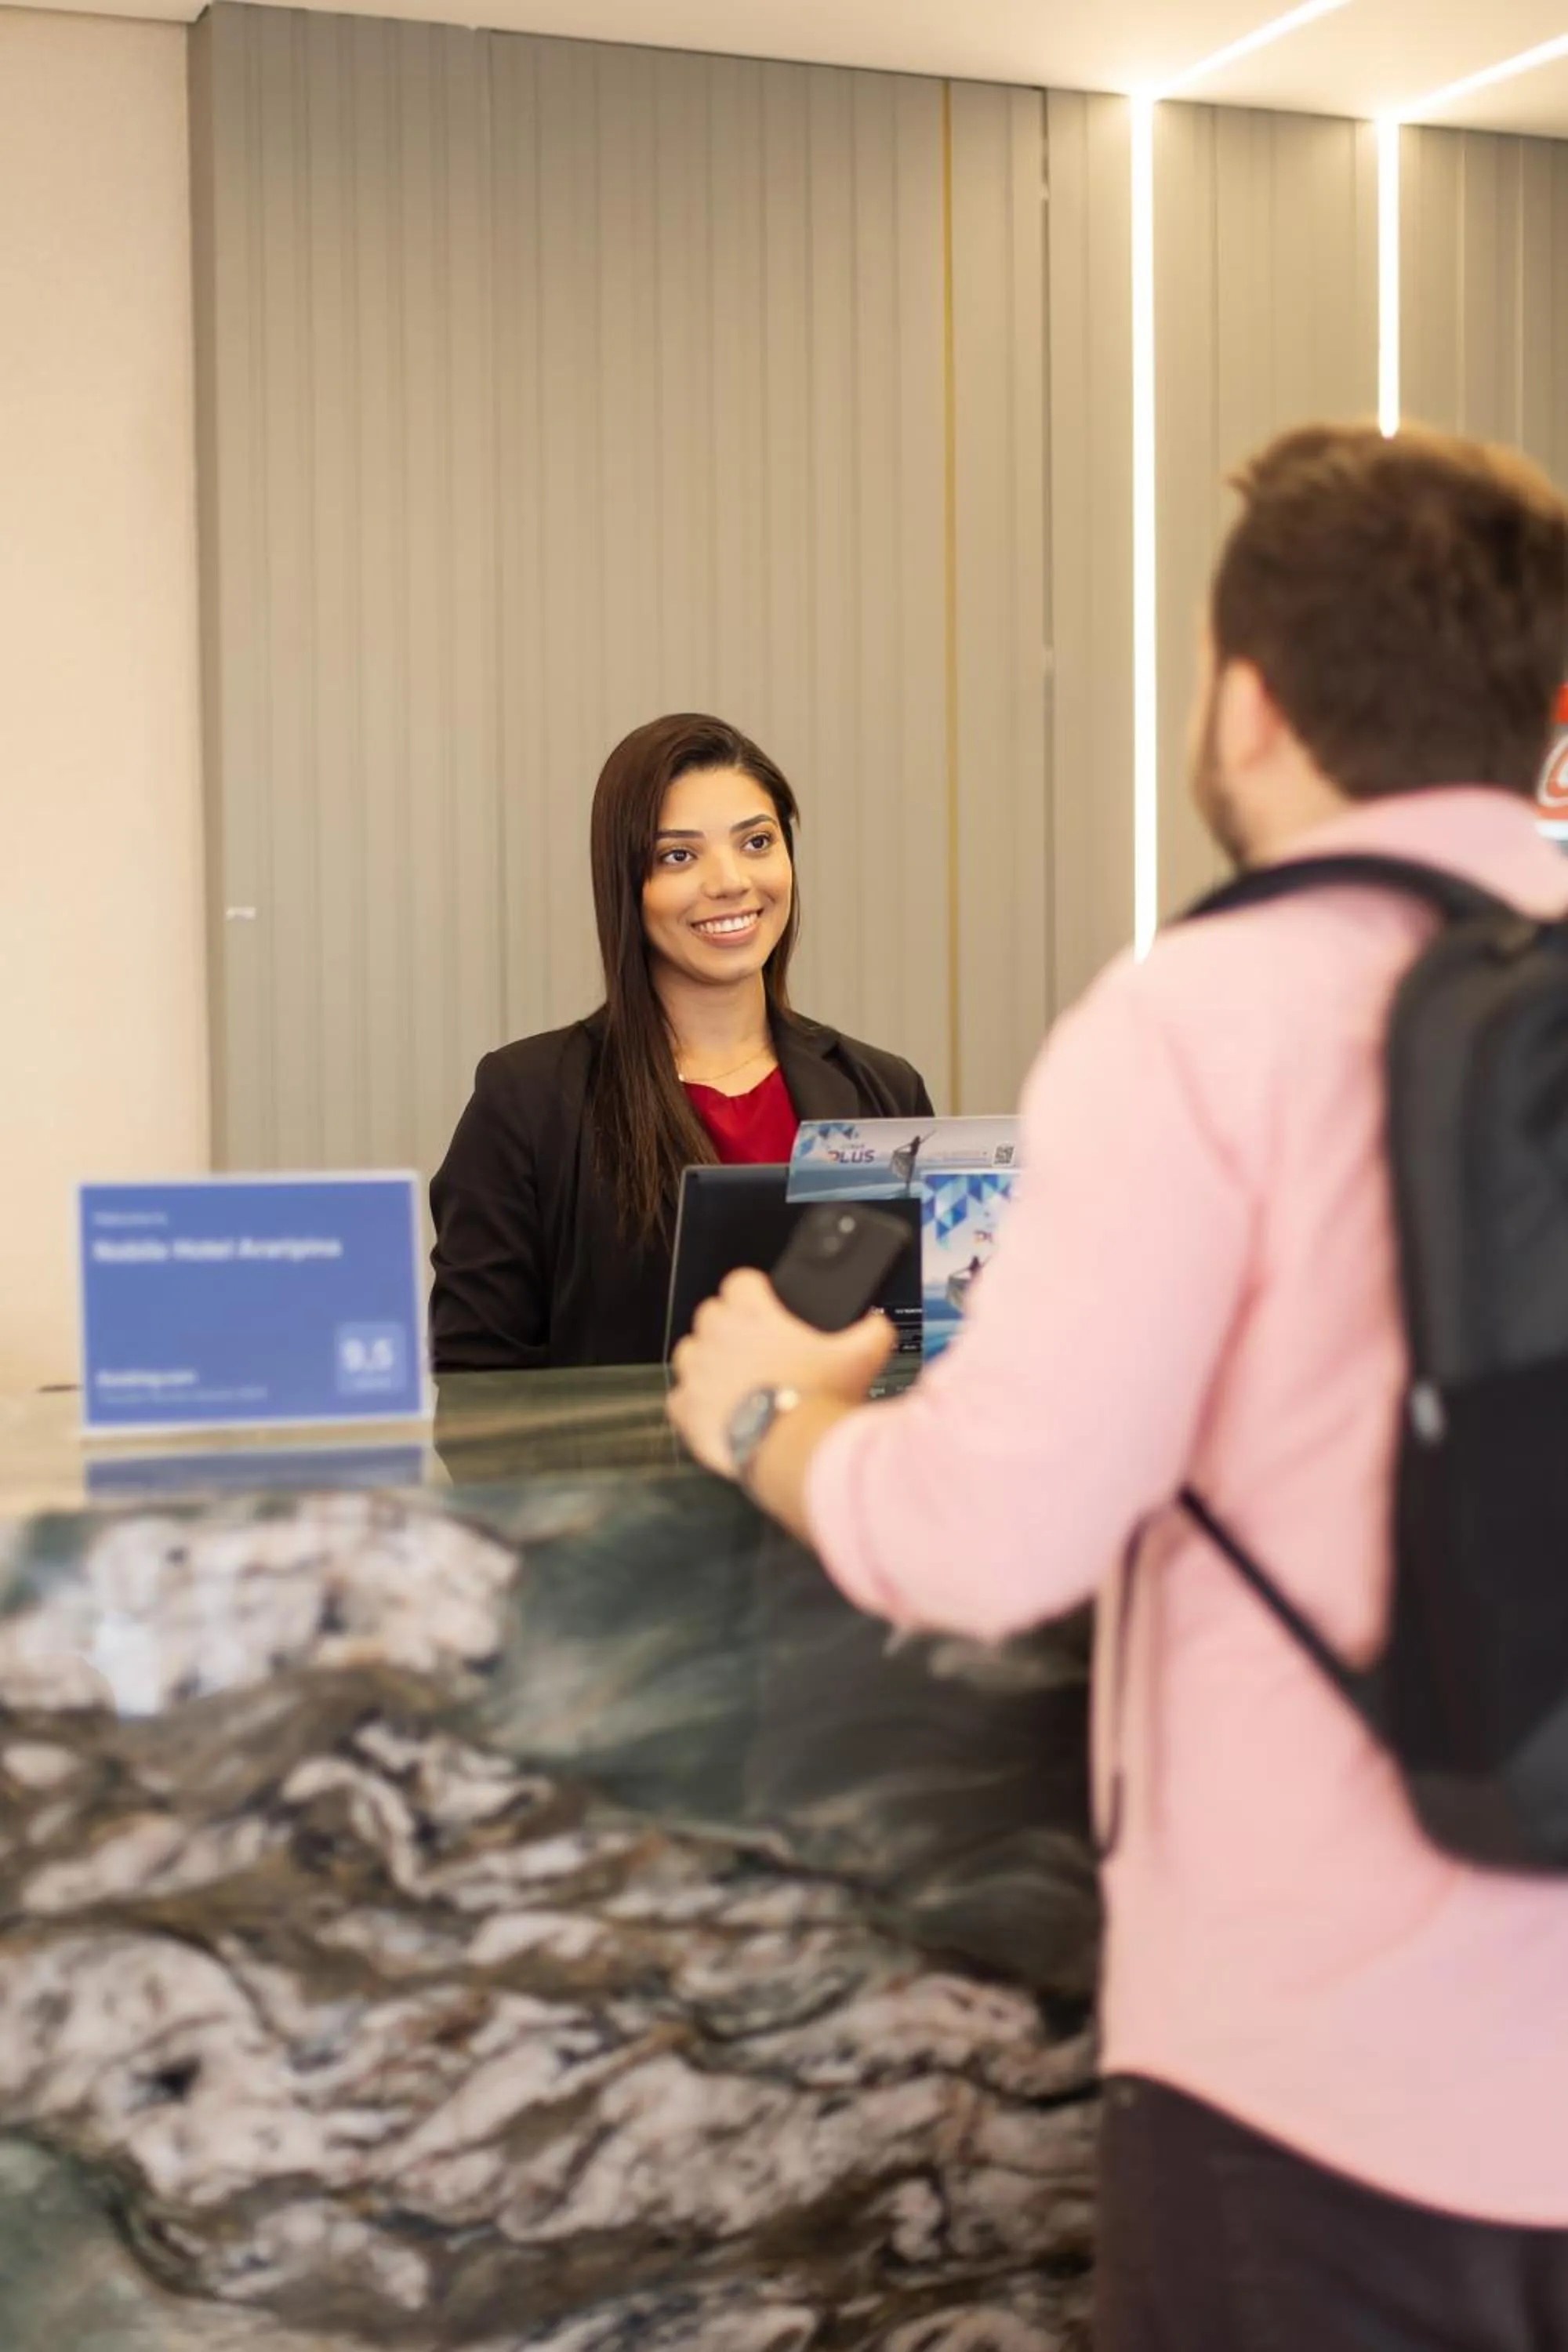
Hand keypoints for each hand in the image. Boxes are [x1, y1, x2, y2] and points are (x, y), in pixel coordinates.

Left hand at [667, 1270, 894, 1478]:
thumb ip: (871, 1331)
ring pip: (689, 1351)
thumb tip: (876, 1325)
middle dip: (729, 1324)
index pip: (740, 1281)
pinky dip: (695, 1403)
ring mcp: (696, 1373)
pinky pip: (680, 1397)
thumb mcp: (861, 1357)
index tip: (765, 1304)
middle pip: (711, 1313)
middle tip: (755, 1346)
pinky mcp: (685, 1409)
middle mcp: (716, 1337)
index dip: (754, 1290)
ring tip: (734, 1379)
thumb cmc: (818, 1400)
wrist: (791, 1449)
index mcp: (752, 1315)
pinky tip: (720, 1412)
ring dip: (708, 1360)